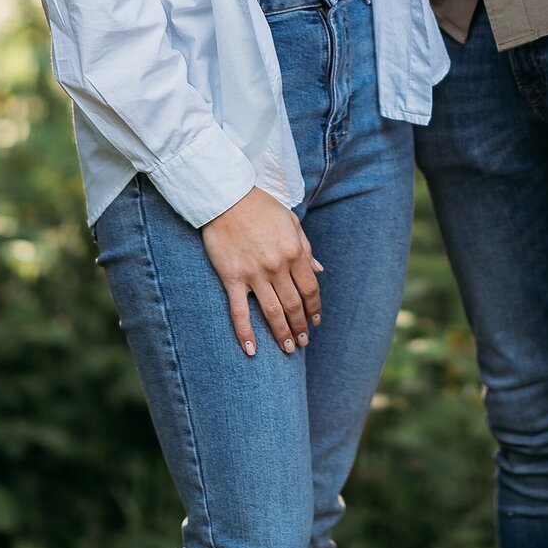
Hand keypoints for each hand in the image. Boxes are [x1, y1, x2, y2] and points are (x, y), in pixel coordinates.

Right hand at [202, 186, 323, 356]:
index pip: (310, 289)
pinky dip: (245, 333)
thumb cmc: (261, 206)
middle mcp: (277, 266)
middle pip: (294, 305)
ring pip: (272, 312)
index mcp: (294, 251)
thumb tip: (319, 270)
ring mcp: (254, 274)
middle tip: (304, 341)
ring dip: (282, 334)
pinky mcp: (232, 278)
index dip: (315, 308)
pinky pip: (239, 312)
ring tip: (289, 349)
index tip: (316, 321)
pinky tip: (251, 350)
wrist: (227, 197)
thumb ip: (306, 248)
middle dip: (301, 326)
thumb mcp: (291, 222)